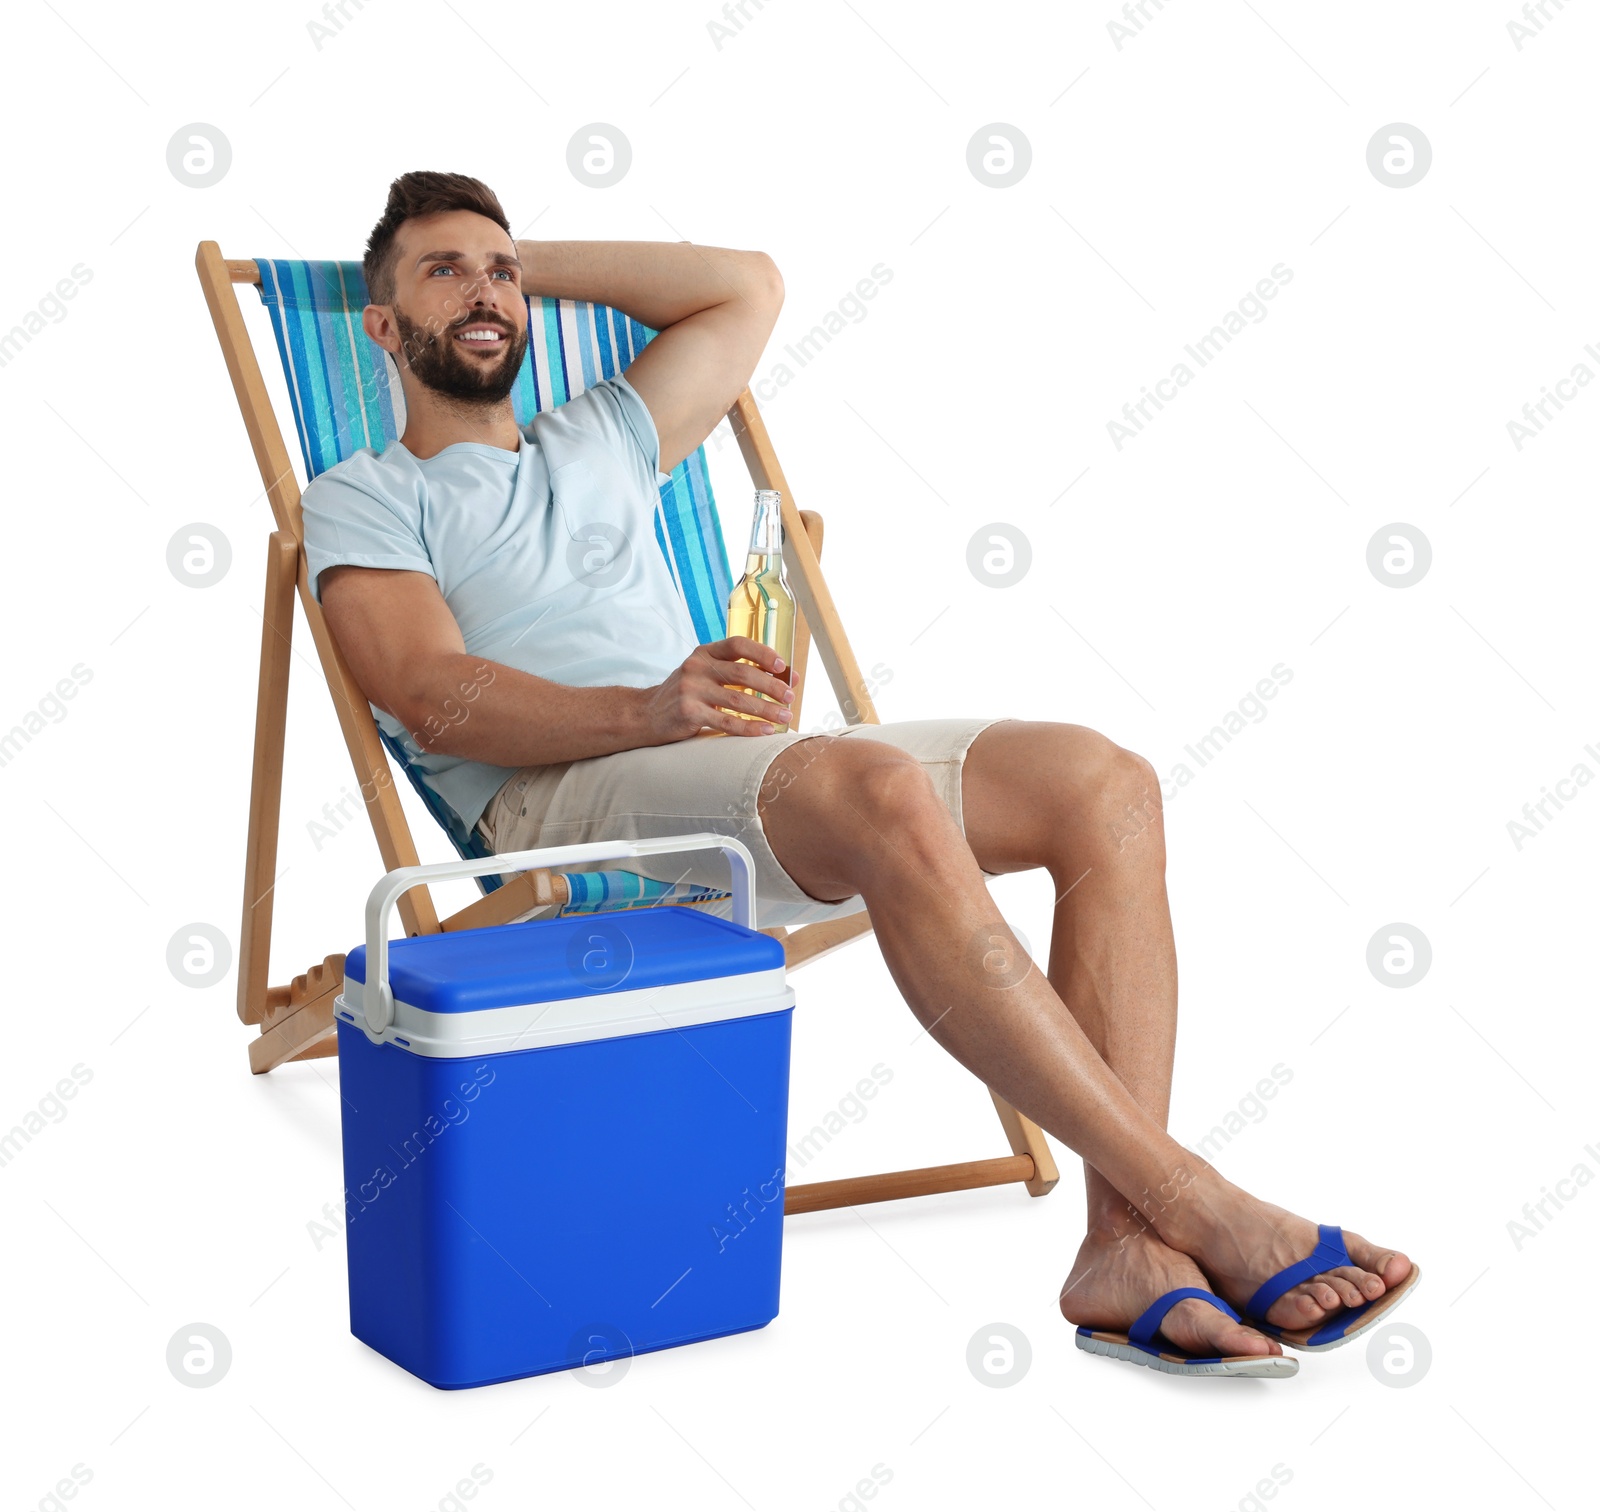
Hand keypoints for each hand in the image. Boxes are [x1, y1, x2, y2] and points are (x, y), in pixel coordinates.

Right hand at [638, 636, 794, 742]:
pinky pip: (726, 721)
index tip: (782, 666)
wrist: (646, 715)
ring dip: (766, 709)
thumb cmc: (686, 694)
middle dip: (771, 686)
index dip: (763, 653)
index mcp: (704, 652)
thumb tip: (783, 678)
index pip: (738, 644)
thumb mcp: (705, 674)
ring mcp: (691, 690)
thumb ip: (735, 672)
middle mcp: (697, 667)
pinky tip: (765, 731)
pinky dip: (749, 728)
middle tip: (790, 697)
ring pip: (738, 699)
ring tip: (785, 717)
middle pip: (743, 673)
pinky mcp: (689, 713)